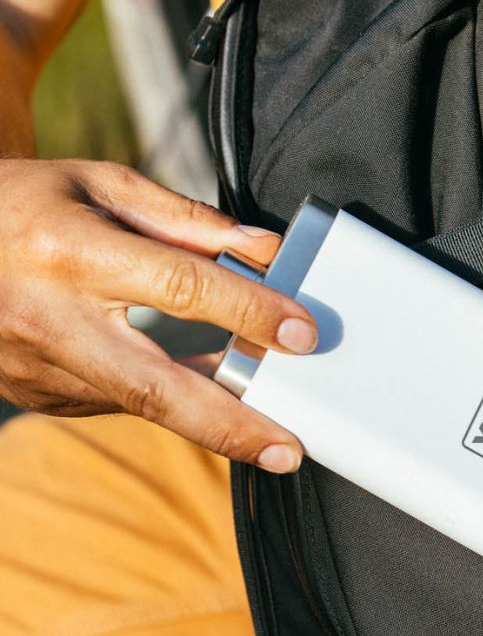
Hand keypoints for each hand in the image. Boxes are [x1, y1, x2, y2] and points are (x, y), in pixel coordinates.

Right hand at [0, 159, 317, 470]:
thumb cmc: (25, 203)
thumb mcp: (103, 186)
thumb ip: (189, 221)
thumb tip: (266, 250)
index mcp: (71, 254)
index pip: (181, 289)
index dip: (249, 313)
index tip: (303, 334)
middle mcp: (49, 321)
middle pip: (157, 389)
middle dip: (232, 426)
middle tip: (290, 449)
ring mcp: (35, 369)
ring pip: (142, 405)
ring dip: (211, 416)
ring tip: (269, 427)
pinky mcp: (36, 394)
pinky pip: (118, 402)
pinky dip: (168, 399)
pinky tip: (208, 394)